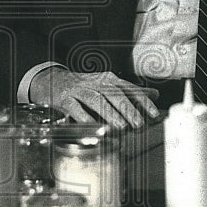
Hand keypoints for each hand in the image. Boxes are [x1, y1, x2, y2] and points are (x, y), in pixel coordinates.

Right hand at [29, 68, 160, 128]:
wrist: (52, 81)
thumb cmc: (84, 87)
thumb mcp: (106, 85)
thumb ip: (128, 91)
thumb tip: (154, 95)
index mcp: (107, 79)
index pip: (129, 88)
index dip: (143, 101)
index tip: (154, 114)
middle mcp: (95, 82)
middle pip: (114, 94)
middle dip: (128, 109)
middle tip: (139, 124)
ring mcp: (79, 91)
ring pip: (96, 100)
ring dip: (110, 114)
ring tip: (121, 127)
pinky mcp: (65, 100)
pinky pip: (76, 109)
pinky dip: (86, 118)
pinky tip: (94, 126)